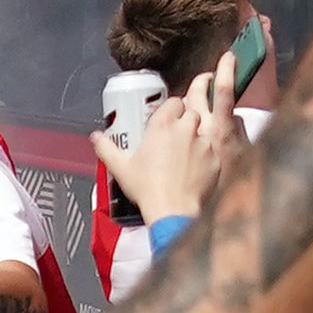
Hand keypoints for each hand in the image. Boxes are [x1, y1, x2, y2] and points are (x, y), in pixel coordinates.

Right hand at [98, 63, 240, 230]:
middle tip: (177, 135)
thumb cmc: (147, 189)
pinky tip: (198, 165)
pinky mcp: (216, 158)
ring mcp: (203, 143)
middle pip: (192, 111)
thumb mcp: (120, 167)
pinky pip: (215, 148)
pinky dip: (208, 153)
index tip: (168, 119)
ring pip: (205, 127)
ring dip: (198, 135)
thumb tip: (96, 137)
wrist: (172, 210)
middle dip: (186, 119)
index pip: (174, 102)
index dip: (172, 109)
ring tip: (188, 150)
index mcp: (162, 126)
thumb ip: (106, 148)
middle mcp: (185, 129)